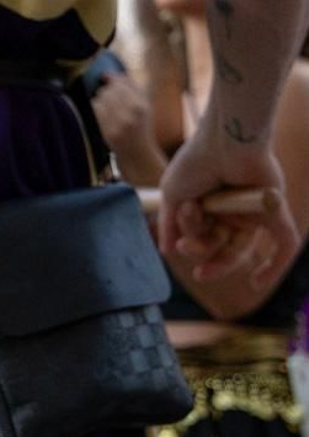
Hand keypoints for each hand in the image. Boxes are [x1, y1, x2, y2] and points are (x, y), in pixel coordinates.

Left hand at [91, 74, 163, 184]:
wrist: (138, 154)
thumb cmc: (141, 127)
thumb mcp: (145, 106)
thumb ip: (133, 88)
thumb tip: (113, 73)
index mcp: (141, 105)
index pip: (121, 83)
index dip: (111, 77)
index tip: (105, 75)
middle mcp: (130, 113)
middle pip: (110, 90)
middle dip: (106, 90)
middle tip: (108, 96)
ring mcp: (118, 123)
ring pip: (100, 99)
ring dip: (100, 99)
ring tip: (107, 107)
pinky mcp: (107, 132)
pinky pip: (95, 111)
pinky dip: (95, 108)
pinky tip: (100, 113)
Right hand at [159, 122, 297, 285]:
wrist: (223, 138)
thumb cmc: (196, 162)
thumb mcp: (172, 197)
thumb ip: (169, 225)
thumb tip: (166, 251)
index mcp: (213, 210)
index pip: (205, 241)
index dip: (194, 250)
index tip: (178, 249)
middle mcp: (236, 213)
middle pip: (220, 249)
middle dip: (199, 249)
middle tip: (186, 244)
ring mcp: (256, 213)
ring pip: (237, 249)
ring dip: (210, 243)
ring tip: (195, 214)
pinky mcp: (275, 210)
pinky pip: (284, 245)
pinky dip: (275, 266)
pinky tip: (257, 285)